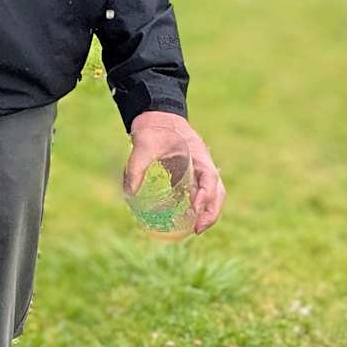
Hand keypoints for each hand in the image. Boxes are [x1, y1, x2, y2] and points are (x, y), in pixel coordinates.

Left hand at [125, 111, 225, 236]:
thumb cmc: (153, 127)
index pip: (209, 177)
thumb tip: (129, 194)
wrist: (156, 116)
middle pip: (217, 191)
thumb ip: (136, 166)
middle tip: (197, 230)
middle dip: (211, 212)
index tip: (195, 208)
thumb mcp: (143, 144)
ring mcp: (198, 170)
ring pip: (211, 194)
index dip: (206, 195)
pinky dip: (196, 208)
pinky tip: (184, 220)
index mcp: (198, 154)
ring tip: (195, 230)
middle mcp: (203, 164)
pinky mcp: (189, 175)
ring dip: (207, 212)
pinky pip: (198, 193)